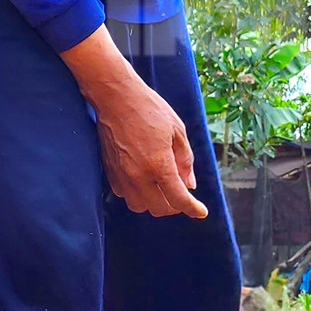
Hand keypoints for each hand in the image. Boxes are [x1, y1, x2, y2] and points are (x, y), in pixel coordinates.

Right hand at [60, 28, 208, 218]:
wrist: (116, 97)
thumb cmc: (150, 109)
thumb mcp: (177, 130)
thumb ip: (185, 160)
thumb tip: (189, 184)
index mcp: (159, 165)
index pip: (179, 199)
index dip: (193, 209)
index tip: (201, 212)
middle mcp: (139, 175)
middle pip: (160, 209)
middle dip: (175, 206)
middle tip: (182, 193)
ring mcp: (122, 175)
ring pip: (140, 206)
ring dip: (154, 202)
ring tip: (162, 188)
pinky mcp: (109, 171)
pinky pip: (124, 195)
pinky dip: (137, 194)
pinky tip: (144, 180)